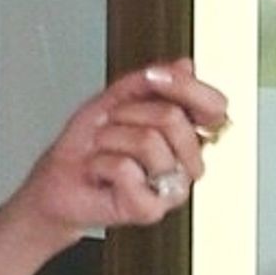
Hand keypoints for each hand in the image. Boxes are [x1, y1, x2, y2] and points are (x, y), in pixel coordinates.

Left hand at [18, 58, 228, 239]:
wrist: (61, 179)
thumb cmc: (89, 144)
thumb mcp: (117, 98)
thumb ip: (152, 81)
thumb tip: (186, 66)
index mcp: (187, 135)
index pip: (214, 107)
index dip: (187, 86)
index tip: (153, 77)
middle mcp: (187, 163)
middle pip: (174, 118)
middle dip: (128, 112)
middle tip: (112, 126)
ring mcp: (172, 188)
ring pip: (148, 141)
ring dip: (109, 138)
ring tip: (104, 151)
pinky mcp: (150, 209)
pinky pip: (125, 167)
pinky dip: (100, 162)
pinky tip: (101, 172)